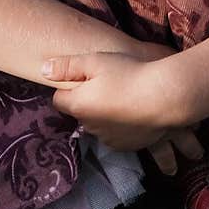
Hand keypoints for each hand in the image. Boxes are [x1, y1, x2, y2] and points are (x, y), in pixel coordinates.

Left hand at [42, 49, 202, 172]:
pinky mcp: (127, 147)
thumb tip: (43, 70)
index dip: (70, 88)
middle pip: (81, 112)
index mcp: (78, 106)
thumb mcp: (96, 61)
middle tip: (109, 85)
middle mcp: (89, 127)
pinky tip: (134, 114)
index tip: (85, 80)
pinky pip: (117, 136)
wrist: (165, 97)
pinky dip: (122, 127)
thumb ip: (66, 66)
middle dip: (89, 102)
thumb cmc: (129, 74)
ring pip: (99, 125)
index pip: (59, 100)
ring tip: (124, 99)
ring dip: (105, 115)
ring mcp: (108, 139)